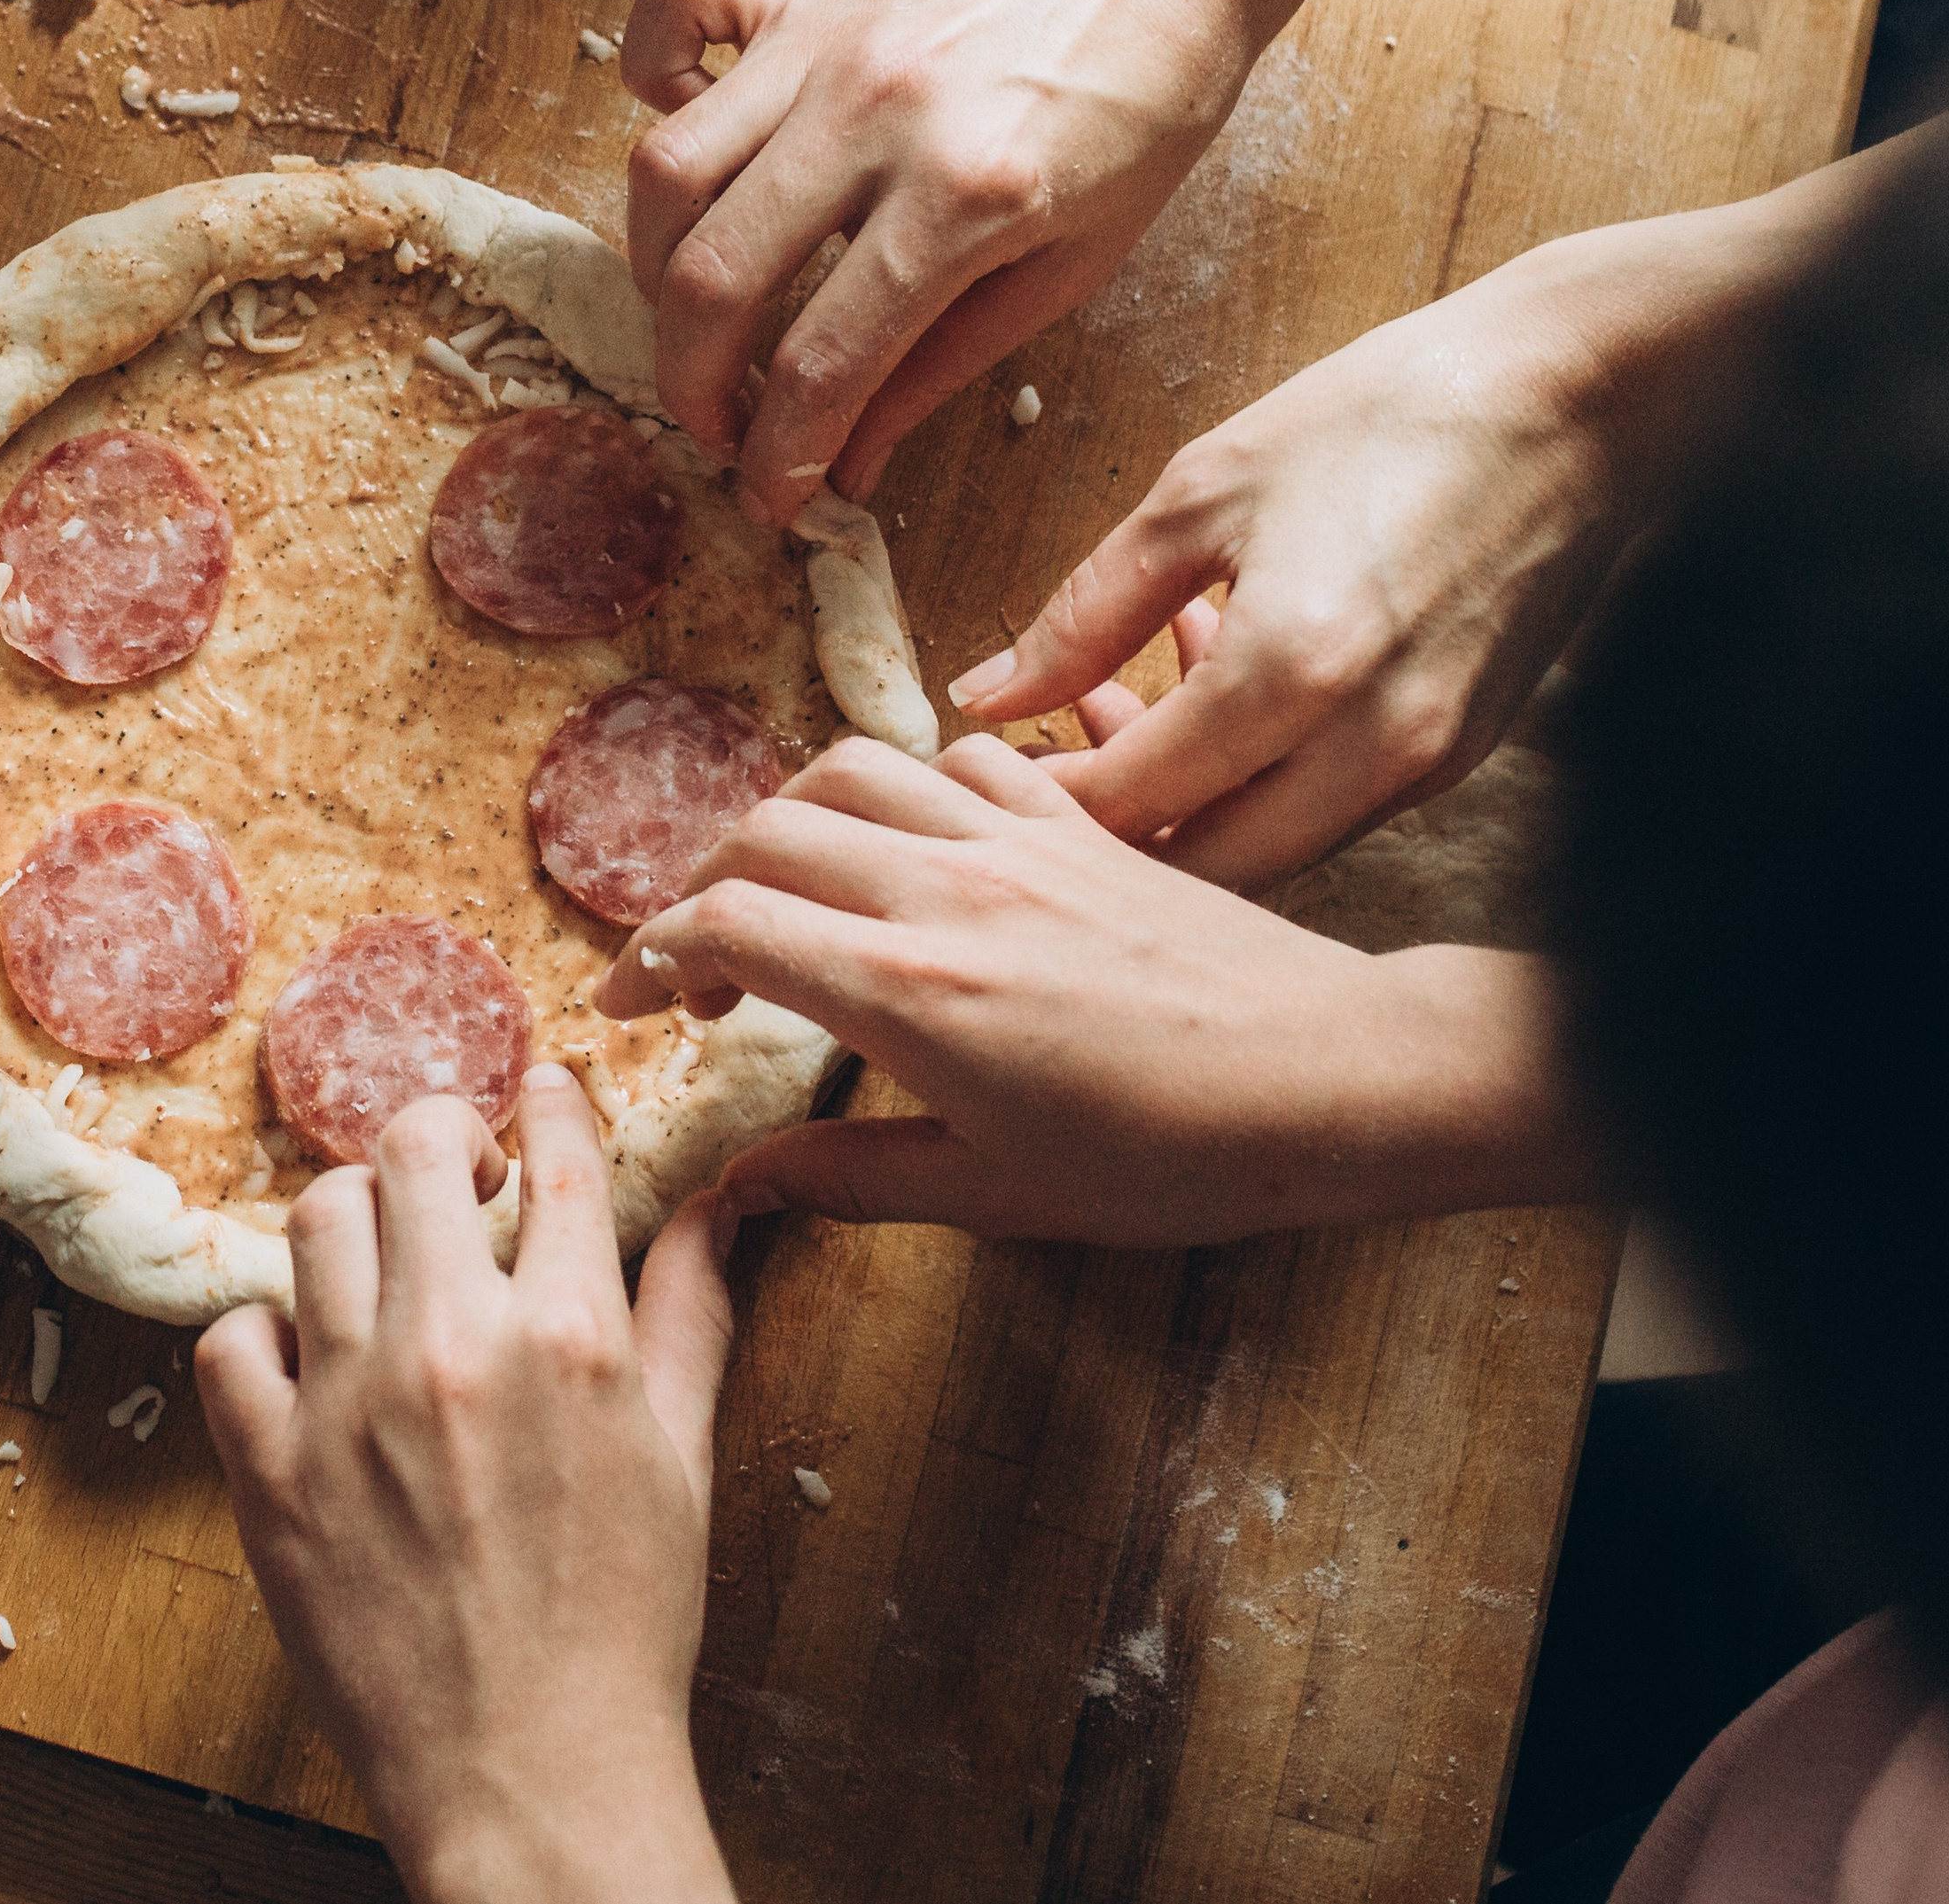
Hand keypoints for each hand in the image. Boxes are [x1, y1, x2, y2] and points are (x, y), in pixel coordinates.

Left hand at [194, 1075, 735, 1903]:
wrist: (532, 1774)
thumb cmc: (621, 1624)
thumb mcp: (682, 1453)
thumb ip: (691, 1310)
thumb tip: (718, 1204)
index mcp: (574, 1335)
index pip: (558, 1152)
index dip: (551, 1100)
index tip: (543, 1088)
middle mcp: (456, 1346)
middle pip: (417, 1148)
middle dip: (446, 1137)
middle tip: (463, 1177)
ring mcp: (351, 1406)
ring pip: (319, 1217)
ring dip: (358, 1217)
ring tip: (385, 1257)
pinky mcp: (272, 1472)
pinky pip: (232, 1338)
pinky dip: (267, 1330)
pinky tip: (311, 1358)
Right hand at [595, 737, 1576, 1240]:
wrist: (1324, 1077)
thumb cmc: (1168, 1156)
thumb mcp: (991, 1193)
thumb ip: (847, 1177)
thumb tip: (735, 1189)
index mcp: (908, 987)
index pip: (727, 928)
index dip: (649, 960)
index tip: (624, 1007)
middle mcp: (947, 886)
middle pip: (763, 832)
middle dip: (697, 889)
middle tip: (694, 969)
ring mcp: (1016, 837)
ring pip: (850, 769)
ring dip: (786, 817)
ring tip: (779, 889)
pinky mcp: (1078, 819)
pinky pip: (960, 754)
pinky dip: (903, 781)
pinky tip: (908, 842)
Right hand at [623, 0, 1261, 518]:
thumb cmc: (1149, 97)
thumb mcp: (1079, 260)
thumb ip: (947, 364)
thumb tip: (850, 464)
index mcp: (966, 195)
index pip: (822, 361)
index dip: (779, 456)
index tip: (770, 501)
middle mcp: (876, 113)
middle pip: (713, 277)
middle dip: (693, 385)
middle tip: (718, 425)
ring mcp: (828, 39)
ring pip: (667, 167)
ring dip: (657, 266)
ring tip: (698, 316)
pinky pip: (671, 8)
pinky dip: (648, 74)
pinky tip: (690, 131)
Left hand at [944, 240, 1651, 887]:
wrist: (1579, 399)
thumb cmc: (1392, 415)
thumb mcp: (1206, 488)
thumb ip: (1087, 609)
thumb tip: (989, 691)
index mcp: (1290, 673)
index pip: (1130, 799)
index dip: (1044, 795)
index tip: (987, 765)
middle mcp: (1367, 747)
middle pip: (1199, 865)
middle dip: (1111, 829)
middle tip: (1050, 759)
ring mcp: (1426, 764)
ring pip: (1269, 851)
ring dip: (1189, 808)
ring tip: (1132, 708)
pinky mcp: (1461, 756)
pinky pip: (1333, 811)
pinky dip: (1263, 783)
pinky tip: (1226, 688)